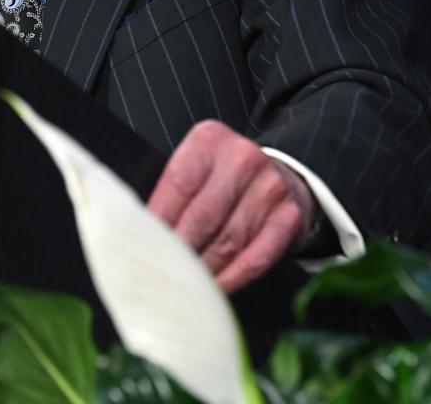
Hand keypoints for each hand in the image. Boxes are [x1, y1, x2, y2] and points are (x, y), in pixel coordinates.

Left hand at [147, 120, 315, 291]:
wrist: (280, 174)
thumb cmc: (223, 176)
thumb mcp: (197, 166)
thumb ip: (172, 190)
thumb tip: (140, 232)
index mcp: (210, 140)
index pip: (178, 184)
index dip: (159, 221)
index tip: (144, 246)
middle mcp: (242, 158)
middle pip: (203, 216)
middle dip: (179, 250)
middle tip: (161, 273)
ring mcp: (270, 187)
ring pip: (228, 241)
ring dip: (203, 269)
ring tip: (183, 286)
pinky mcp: (290, 217)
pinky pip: (257, 257)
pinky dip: (233, 277)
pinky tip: (216, 288)